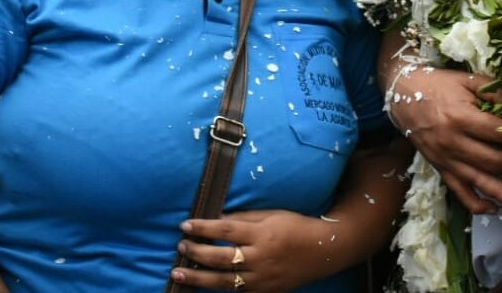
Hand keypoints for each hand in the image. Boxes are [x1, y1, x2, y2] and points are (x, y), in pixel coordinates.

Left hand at [175, 210, 342, 292]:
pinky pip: (237, 291)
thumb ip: (244, 218)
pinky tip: (202, 285)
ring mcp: (262, 278)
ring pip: (223, 281)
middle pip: (221, 258)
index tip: (185, 225)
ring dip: (198, 277)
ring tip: (178, 272)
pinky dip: (218, 288)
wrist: (324, 250)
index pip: (226, 231)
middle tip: (180, 247)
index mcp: (262, 234)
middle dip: (196, 253)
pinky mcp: (264, 291)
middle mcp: (260, 258)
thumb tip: (217, 219)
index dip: (203, 228)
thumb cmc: (296, 227)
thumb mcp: (272, 215)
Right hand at [387, 65, 501, 213]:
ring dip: (501, 192)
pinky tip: (493, 209)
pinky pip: (459, 192)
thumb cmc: (438, 85)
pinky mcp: (440, 168)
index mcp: (460, 118)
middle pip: (492, 160)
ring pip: (478, 181)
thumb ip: (494, 91)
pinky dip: (476, 204)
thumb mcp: (467, 80)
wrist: (402, 95)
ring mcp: (445, 159)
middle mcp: (453, 143)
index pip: (498, 133)